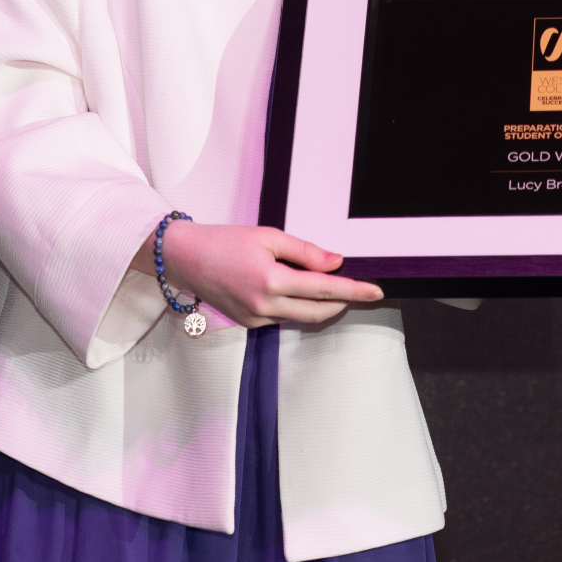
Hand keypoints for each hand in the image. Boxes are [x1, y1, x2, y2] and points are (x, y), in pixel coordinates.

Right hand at [155, 223, 382, 327]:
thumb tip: (337, 263)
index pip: (324, 289)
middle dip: (343, 302)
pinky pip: (283, 318)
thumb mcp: (268, 237)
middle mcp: (264, 306)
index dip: (354, 291)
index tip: (376, 291)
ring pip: (302, 317)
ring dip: (320, 304)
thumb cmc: (224, 241)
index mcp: (271, 281)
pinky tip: (294, 289)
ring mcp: (256, 319)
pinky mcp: (249, 324)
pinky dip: (297, 306)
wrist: (184, 259)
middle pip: (319, 310)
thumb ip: (305, 252)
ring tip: (326, 283)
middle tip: (360, 289)